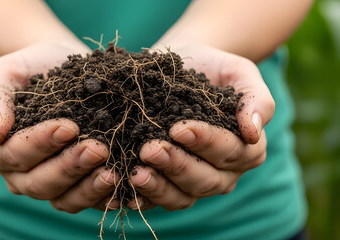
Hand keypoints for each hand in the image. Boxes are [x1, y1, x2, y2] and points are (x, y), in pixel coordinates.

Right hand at [0, 42, 120, 212]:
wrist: (59, 67)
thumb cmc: (32, 68)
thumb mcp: (7, 72)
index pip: (16, 154)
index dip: (41, 144)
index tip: (69, 126)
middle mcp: (18, 174)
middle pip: (39, 183)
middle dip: (70, 167)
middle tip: (98, 148)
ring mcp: (48, 183)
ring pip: (62, 199)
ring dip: (88, 188)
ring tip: (113, 172)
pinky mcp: (74, 186)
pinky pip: (84, 201)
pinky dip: (102, 197)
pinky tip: (121, 189)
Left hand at [127, 44, 274, 210]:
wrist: (183, 67)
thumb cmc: (212, 69)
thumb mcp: (239, 73)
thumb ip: (256, 99)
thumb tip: (253, 131)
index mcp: (245, 150)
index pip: (228, 152)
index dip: (204, 143)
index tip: (178, 128)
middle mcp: (222, 173)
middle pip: (204, 180)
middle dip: (176, 166)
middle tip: (150, 149)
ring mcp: (193, 183)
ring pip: (181, 197)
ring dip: (158, 187)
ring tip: (135, 173)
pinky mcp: (167, 185)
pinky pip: (157, 201)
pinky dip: (141, 199)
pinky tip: (122, 195)